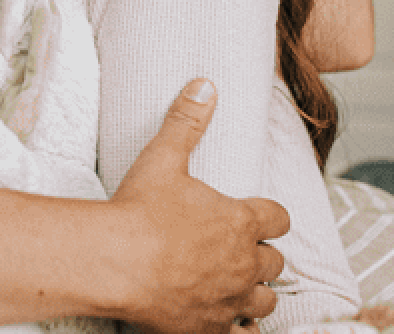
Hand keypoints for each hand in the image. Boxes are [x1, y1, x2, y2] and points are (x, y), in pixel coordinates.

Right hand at [109, 79, 289, 333]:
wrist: (115, 263)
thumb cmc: (138, 210)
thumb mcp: (162, 158)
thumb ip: (186, 121)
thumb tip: (205, 84)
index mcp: (240, 221)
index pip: (277, 219)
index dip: (269, 218)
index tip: (257, 218)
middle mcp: (243, 263)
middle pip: (274, 263)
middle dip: (261, 258)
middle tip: (238, 253)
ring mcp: (229, 299)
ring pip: (265, 301)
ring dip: (255, 294)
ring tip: (236, 288)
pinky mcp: (211, 328)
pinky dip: (240, 330)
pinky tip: (228, 324)